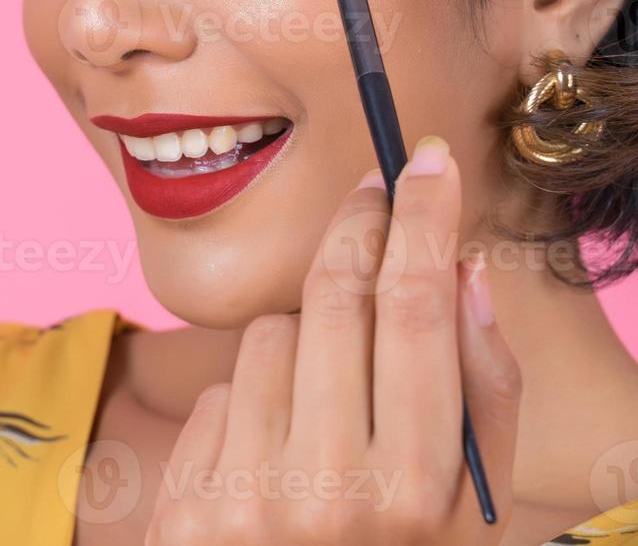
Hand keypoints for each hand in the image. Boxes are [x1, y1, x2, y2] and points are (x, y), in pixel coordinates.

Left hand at [146, 136, 521, 544]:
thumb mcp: (472, 511)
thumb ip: (483, 396)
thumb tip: (465, 272)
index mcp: (418, 490)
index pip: (417, 314)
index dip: (424, 223)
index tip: (428, 162)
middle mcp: (330, 489)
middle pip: (336, 301)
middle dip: (357, 234)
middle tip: (373, 199)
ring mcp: (248, 495)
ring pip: (268, 335)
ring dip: (299, 345)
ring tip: (323, 411)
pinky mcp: (191, 500)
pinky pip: (222, 390)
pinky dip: (251, 402)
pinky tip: (271, 458)